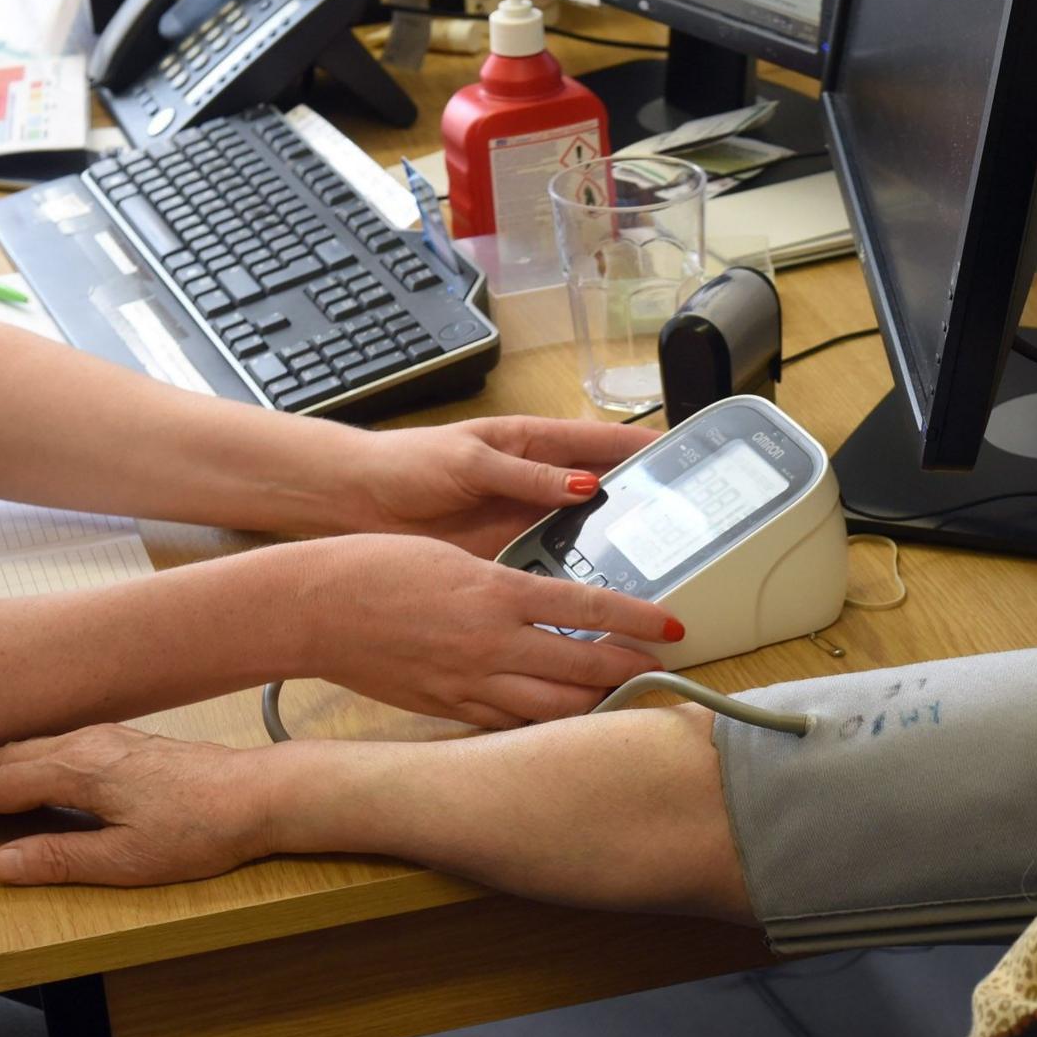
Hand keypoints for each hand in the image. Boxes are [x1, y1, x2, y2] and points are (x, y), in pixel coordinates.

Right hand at [0, 724, 283, 884]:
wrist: (259, 794)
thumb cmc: (201, 829)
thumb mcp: (127, 859)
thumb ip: (59, 859)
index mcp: (79, 769)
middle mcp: (86, 743)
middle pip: (4, 759)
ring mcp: (106, 738)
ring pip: (28, 749)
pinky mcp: (123, 744)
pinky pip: (52, 748)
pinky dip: (20, 767)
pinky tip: (22, 785)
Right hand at [293, 535, 677, 727]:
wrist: (315, 608)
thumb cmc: (375, 568)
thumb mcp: (452, 558)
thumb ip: (503, 583)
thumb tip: (544, 602)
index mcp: (495, 592)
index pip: (587, 606)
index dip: (637, 618)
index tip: (672, 625)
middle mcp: (491, 642)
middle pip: (582, 665)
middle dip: (628, 669)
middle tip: (660, 669)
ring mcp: (469, 681)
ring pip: (553, 707)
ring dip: (594, 704)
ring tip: (621, 698)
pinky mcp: (447, 707)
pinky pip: (510, 723)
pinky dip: (544, 724)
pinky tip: (562, 721)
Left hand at [347, 416, 655, 555]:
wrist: (356, 502)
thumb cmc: (406, 464)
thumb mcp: (469, 461)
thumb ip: (526, 475)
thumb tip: (583, 485)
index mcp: (530, 444)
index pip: (598, 441)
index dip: (640, 446)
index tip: (680, 454)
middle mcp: (535, 483)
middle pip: (603, 491)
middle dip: (640, 502)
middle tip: (680, 520)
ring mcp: (525, 520)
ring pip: (583, 532)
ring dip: (612, 546)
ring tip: (652, 563)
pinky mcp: (508, 555)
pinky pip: (553, 567)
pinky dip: (576, 579)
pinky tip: (599, 595)